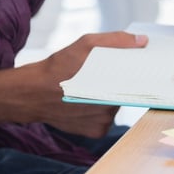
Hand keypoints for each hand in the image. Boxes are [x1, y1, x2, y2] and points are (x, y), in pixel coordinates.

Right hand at [28, 31, 146, 137]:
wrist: (32, 93)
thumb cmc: (58, 66)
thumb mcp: (86, 44)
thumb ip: (116, 41)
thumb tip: (142, 41)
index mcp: (113, 86)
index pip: (137, 80)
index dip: (136, 71)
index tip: (134, 64)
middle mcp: (111, 109)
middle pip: (125, 91)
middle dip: (117, 82)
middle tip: (101, 73)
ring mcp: (105, 123)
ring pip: (115, 105)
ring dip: (107, 95)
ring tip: (89, 86)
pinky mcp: (96, 133)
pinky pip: (105, 119)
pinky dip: (99, 110)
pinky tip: (84, 100)